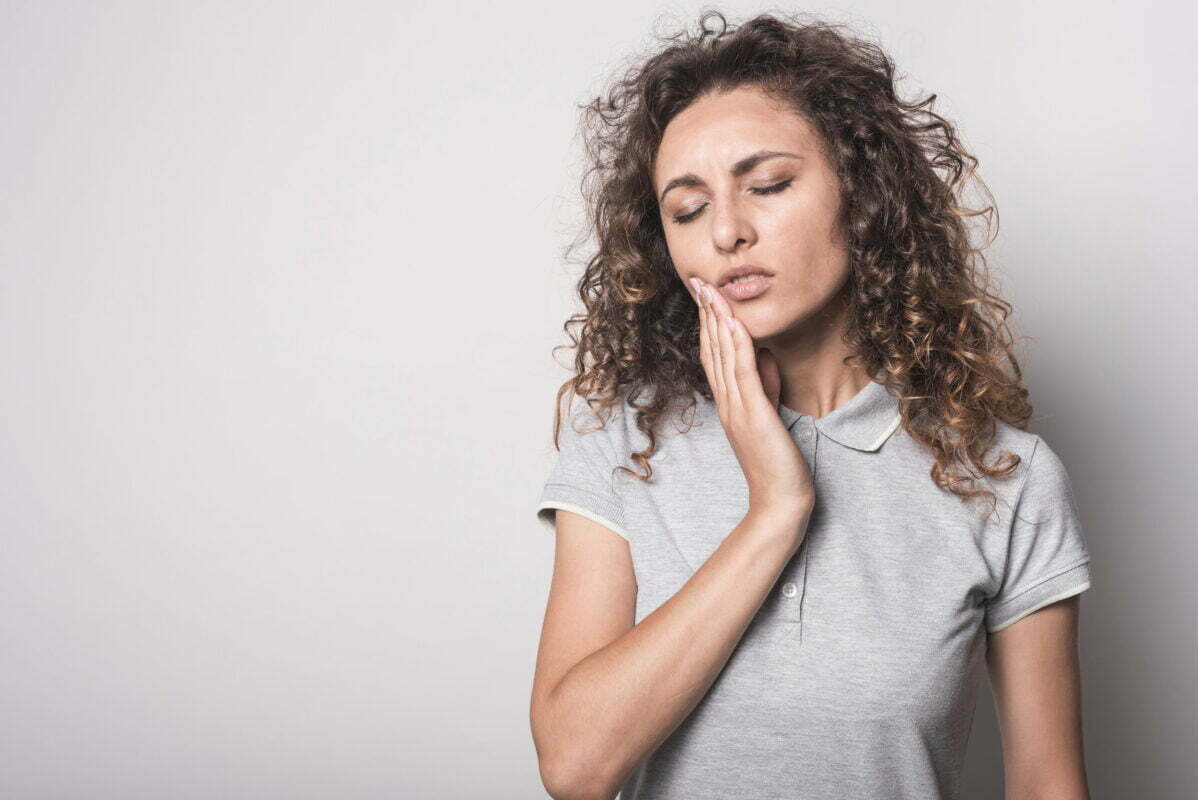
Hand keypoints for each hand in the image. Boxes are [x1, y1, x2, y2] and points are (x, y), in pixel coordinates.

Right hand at [689, 277, 814, 529]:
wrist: (780, 501)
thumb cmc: (778, 463)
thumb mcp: (771, 415)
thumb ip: (766, 385)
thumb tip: (767, 355)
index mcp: (729, 403)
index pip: (713, 355)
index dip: (708, 322)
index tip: (705, 294)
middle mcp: (727, 402)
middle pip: (711, 349)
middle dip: (705, 312)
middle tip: (698, 280)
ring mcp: (737, 408)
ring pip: (722, 355)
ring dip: (715, 319)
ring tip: (710, 290)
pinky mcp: (753, 414)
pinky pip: (742, 372)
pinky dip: (736, 344)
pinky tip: (732, 321)